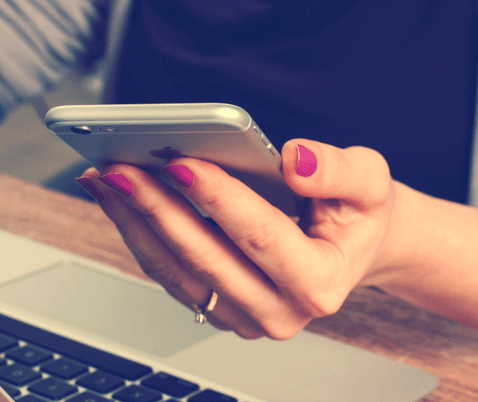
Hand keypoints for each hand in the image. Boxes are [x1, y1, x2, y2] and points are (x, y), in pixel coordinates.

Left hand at [77, 140, 396, 339]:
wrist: (349, 247)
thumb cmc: (357, 215)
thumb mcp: (371, 183)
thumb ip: (340, 171)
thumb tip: (294, 160)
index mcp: (320, 283)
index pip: (260, 237)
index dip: (218, 198)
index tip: (179, 162)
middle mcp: (278, 312)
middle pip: (204, 258)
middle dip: (157, 209)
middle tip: (120, 169)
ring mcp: (243, 317)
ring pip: (175, 270)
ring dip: (135, 222)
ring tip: (106, 179)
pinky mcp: (217, 308)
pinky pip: (168, 273)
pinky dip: (139, 233)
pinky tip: (118, 199)